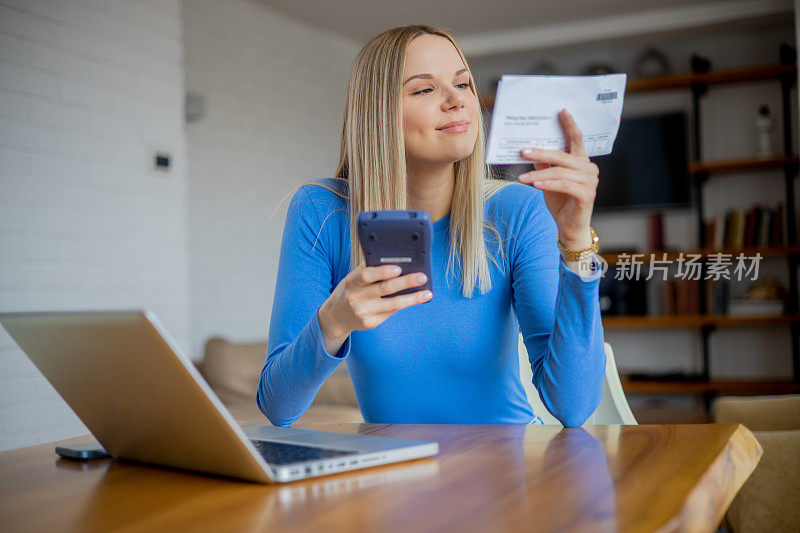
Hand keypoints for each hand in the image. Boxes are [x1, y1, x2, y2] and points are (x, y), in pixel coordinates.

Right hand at [318, 261, 431, 350]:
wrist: (335, 317)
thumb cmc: (349, 291)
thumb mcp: (352, 278)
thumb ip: (369, 269)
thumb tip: (394, 259)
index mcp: (351, 282)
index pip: (367, 275)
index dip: (383, 272)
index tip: (398, 268)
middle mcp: (356, 298)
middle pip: (384, 289)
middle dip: (406, 282)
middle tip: (422, 277)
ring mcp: (363, 312)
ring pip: (393, 304)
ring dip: (412, 299)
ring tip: (427, 294)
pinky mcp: (370, 323)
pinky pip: (390, 312)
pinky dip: (403, 305)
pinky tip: (414, 300)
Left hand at [517, 108, 598, 248]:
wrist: (569, 227)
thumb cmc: (560, 201)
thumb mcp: (547, 179)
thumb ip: (543, 164)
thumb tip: (529, 149)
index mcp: (581, 161)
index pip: (576, 139)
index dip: (570, 125)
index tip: (561, 111)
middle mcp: (589, 168)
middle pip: (563, 155)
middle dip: (541, 152)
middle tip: (523, 150)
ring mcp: (590, 182)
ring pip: (561, 172)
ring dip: (539, 174)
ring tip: (521, 177)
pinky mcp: (587, 195)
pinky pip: (565, 185)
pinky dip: (548, 184)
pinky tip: (535, 184)